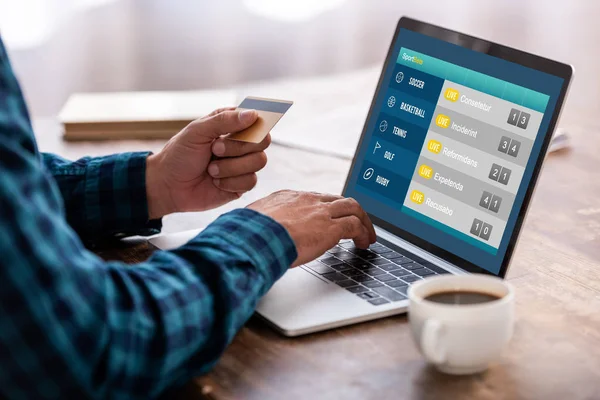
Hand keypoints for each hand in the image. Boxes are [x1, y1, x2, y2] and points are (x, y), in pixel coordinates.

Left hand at [146, 107, 270, 218]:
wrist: (168, 186)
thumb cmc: (179, 155)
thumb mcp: (197, 131)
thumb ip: (224, 121)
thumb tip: (253, 115)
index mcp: (231, 125)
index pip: (257, 119)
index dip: (256, 124)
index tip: (243, 129)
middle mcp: (240, 143)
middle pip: (263, 141)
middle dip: (238, 147)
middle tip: (215, 149)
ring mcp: (242, 165)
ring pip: (259, 161)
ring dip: (231, 167)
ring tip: (211, 170)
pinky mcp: (241, 185)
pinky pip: (251, 182)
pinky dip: (230, 182)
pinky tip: (215, 182)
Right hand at [247, 190, 376, 266]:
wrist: (253, 236)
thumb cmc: (248, 234)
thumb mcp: (254, 222)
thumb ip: (264, 224)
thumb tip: (259, 233)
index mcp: (288, 197)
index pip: (316, 199)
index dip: (327, 208)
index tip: (330, 217)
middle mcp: (307, 200)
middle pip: (338, 199)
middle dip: (351, 211)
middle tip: (358, 224)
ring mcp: (320, 212)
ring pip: (352, 207)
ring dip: (362, 221)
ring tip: (367, 236)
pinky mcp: (330, 227)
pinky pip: (355, 226)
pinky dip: (363, 233)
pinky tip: (363, 244)